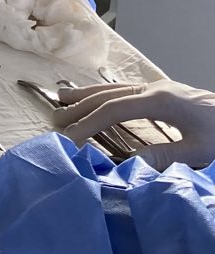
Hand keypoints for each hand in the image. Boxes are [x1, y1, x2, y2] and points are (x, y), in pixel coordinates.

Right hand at [56, 79, 214, 169]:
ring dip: (87, 94)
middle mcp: (154, 89)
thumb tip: (127, 165)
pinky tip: (96, 97)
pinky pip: (125, 89)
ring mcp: (158, 88)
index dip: (89, 123)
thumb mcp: (199, 152)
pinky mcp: (163, 92)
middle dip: (80, 106)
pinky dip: (104, 93)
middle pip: (109, 94)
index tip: (70, 138)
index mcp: (160, 101)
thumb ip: (164, 157)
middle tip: (55, 118)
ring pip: (114, 87)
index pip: (114, 110)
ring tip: (62, 98)